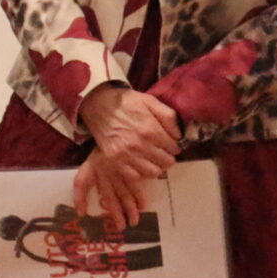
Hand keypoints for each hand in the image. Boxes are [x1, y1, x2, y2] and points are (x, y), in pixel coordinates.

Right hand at [74, 85, 178, 226]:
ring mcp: (125, 154)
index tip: (170, 144)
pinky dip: (139, 172)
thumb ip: (168, 116)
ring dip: (155, 166)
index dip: (175, 146)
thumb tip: (178, 135)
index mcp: (150, 130)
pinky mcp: (113, 159)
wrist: (98, 104)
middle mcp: (139, 144)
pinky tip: (139, 163)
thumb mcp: (150, 101)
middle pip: (166, 162)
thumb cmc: (125, 102)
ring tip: (152, 159)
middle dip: (167, 157)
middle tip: (162, 152)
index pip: (174, 148)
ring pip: (152, 172)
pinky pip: (134, 175)